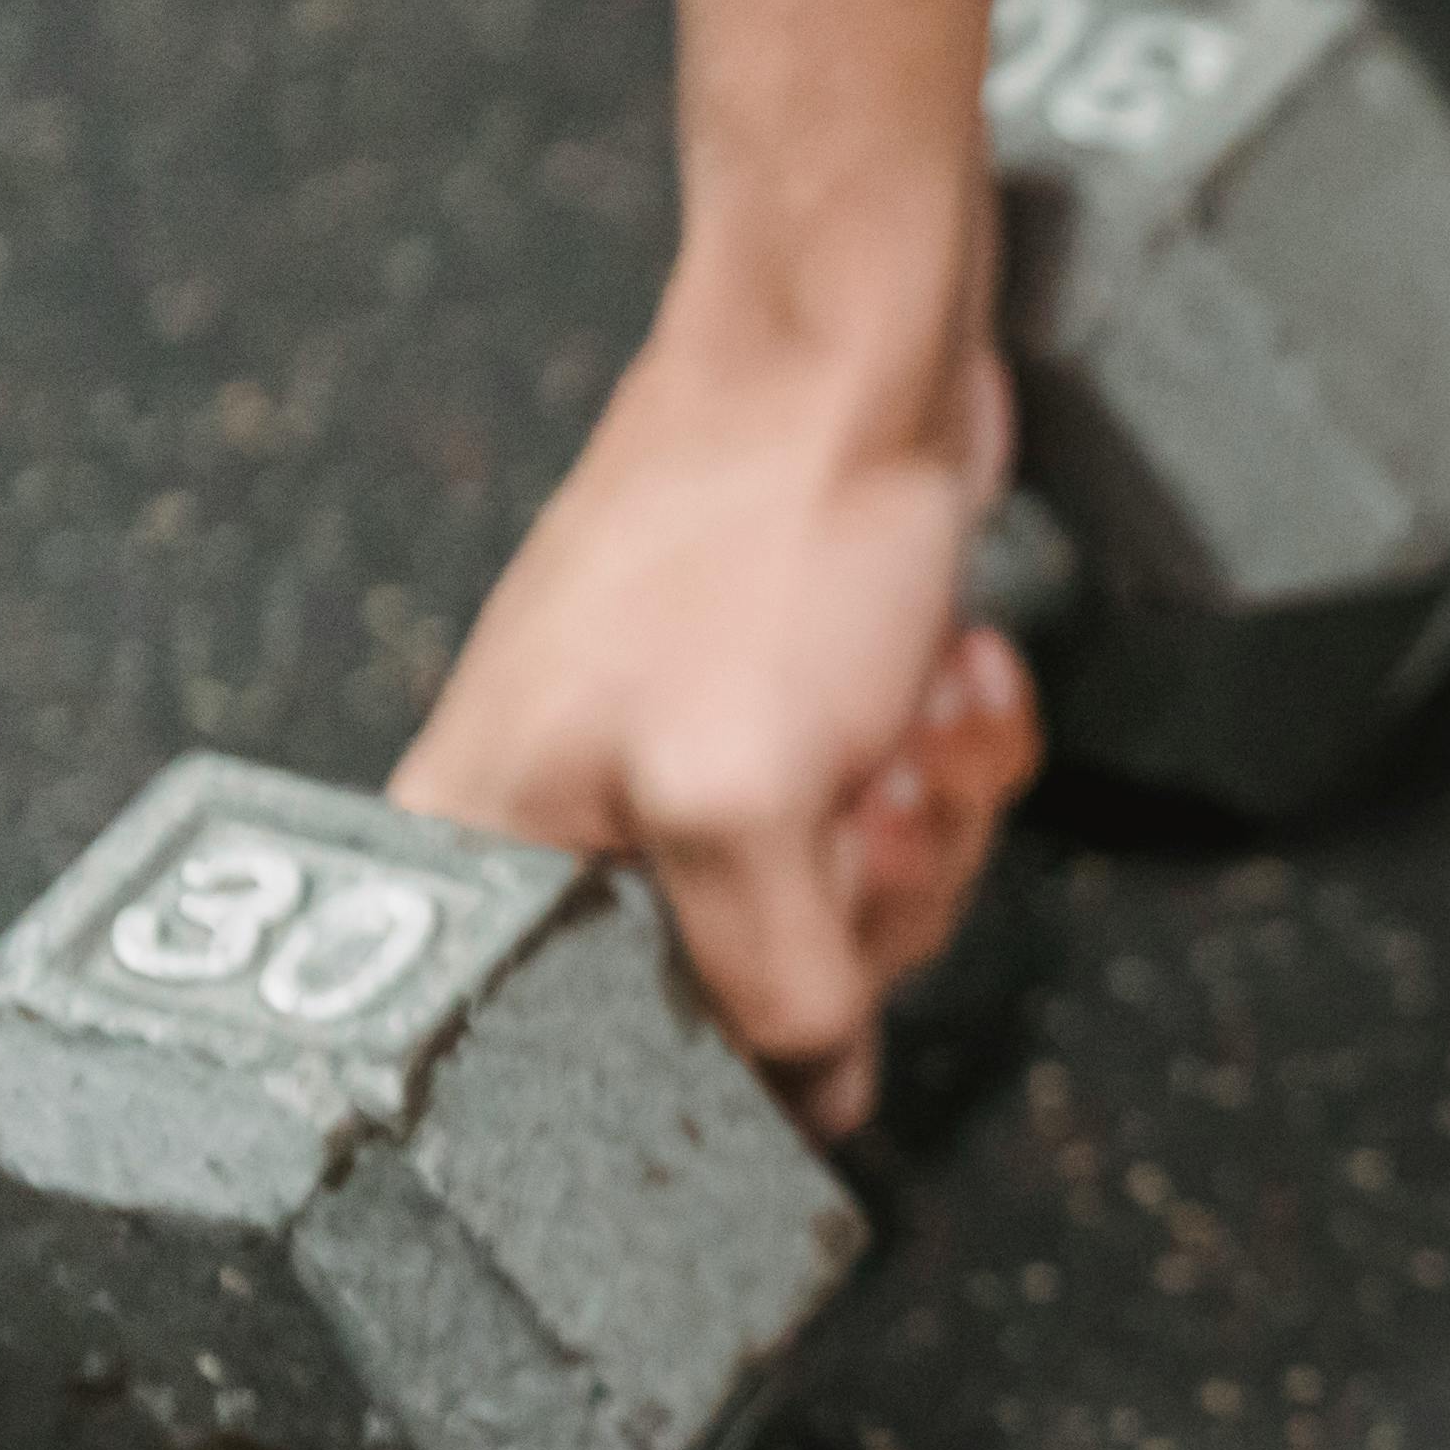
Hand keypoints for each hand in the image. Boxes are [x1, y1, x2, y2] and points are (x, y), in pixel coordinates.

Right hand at [395, 319, 1044, 1139]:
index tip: (808, 911)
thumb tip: (809, 1095)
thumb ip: (768, 980)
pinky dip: (955, 748)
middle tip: (877, 787)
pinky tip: (950, 672)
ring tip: (909, 710)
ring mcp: (693, 767)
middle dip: (877, 888)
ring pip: (866, 902)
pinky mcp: (802, 719)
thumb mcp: (740, 798)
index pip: (622, 1053)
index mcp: (493, 857)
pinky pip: (908, 809)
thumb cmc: (757, 538)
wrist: (856, 353)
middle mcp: (576, 822)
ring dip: (932, 808)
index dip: (757, 1016)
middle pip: (773, 986)